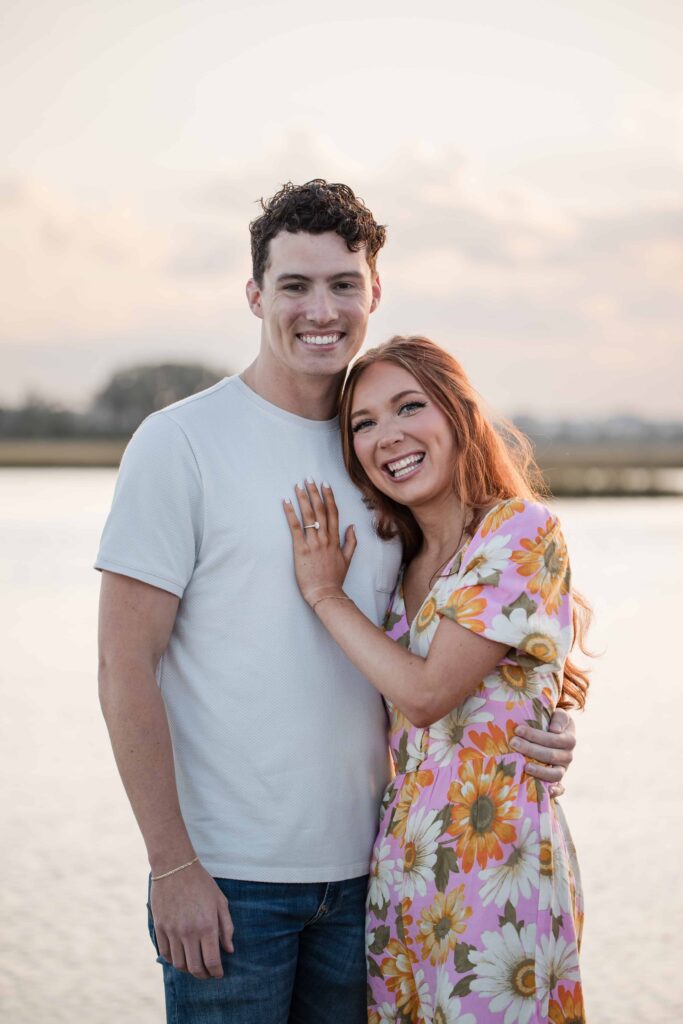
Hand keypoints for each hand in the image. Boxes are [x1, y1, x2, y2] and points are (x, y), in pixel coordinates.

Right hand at [151, 862, 233, 978]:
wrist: (175, 867)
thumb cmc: (201, 883)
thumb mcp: (220, 901)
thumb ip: (226, 927)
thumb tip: (229, 950)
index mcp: (207, 926)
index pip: (212, 961)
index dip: (216, 972)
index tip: (219, 974)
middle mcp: (189, 932)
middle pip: (195, 967)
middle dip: (203, 975)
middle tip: (208, 974)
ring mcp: (172, 931)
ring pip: (179, 964)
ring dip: (188, 969)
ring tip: (194, 965)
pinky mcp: (160, 928)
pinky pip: (165, 953)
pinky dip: (173, 960)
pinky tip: (180, 956)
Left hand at [283, 480, 356, 605]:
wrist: (325, 593)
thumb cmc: (334, 579)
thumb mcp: (348, 560)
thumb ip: (351, 542)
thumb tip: (352, 526)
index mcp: (335, 539)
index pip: (333, 513)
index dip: (329, 497)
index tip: (326, 485)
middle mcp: (325, 538)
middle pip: (320, 510)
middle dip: (315, 493)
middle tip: (309, 478)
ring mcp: (313, 543)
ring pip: (308, 515)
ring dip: (303, 498)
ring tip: (298, 485)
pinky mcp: (300, 549)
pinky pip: (295, 527)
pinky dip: (290, 513)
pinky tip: (286, 502)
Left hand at [511, 708, 575, 798]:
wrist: (558, 733)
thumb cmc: (553, 722)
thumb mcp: (559, 714)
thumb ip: (559, 718)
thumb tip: (554, 730)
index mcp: (569, 739)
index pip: (553, 738)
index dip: (535, 735)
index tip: (517, 730)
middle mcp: (568, 756)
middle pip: (550, 755)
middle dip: (530, 749)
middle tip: (513, 743)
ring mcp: (564, 769)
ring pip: (555, 774)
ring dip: (540, 771)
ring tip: (525, 767)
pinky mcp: (559, 780)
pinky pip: (560, 789)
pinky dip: (556, 791)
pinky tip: (546, 792)